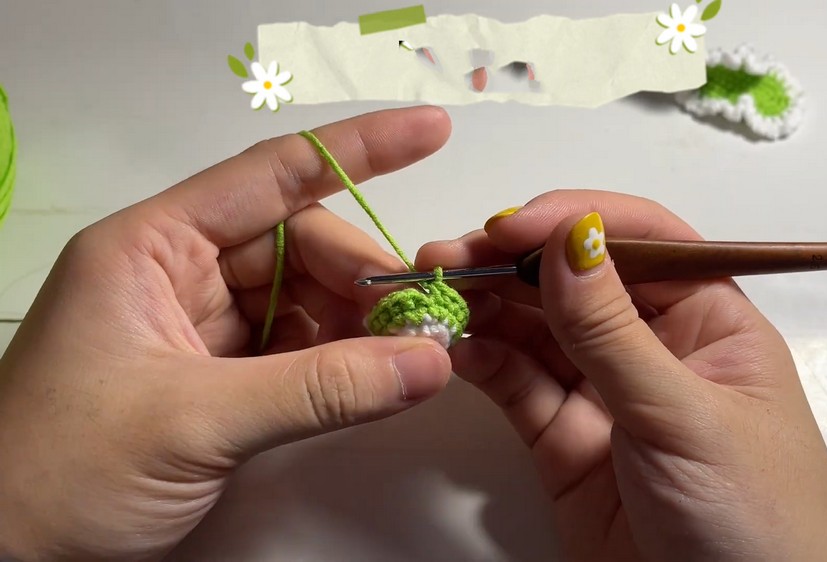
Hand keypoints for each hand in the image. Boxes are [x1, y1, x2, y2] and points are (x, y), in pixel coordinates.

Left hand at [0, 107, 453, 560]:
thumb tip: (426, 361)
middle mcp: (179, 275)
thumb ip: (320, 389)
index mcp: (152, 247)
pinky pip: (300, 350)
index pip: (271, 176)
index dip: (359, 150)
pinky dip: (342, 362)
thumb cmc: (55, 472)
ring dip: (360, 323)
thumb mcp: (194, 420)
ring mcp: (202, 328)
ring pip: (307, 300)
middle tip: (424, 318)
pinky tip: (373, 377)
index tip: (430, 130)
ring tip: (409, 353)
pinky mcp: (220, 378)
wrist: (7, 557)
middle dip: (364, 275)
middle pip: (300, 244)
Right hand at [417, 190, 826, 561]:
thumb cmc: (754, 522)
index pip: (642, 243)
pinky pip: (519, 386)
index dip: (576, 222)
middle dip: (512, 263)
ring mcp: (607, 394)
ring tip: (437, 293)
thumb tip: (573, 236)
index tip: (512, 226)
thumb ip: (614, 331)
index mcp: (712, 321)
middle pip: (576, 281)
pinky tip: (458, 345)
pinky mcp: (566, 442)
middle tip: (449, 256)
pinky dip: (485, 361)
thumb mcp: (682, 415)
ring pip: (538, 330)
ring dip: (487, 307)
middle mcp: (657, 348)